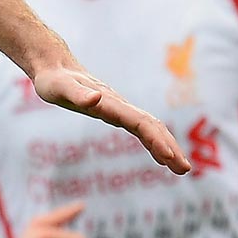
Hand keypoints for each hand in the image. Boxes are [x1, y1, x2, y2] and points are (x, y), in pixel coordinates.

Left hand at [32, 63, 189, 173]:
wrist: (55, 67)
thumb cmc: (53, 81)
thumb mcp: (60, 89)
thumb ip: (77, 95)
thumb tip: (96, 99)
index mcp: (110, 103)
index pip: (140, 123)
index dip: (155, 140)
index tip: (169, 157)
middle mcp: (119, 105)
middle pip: (152, 126)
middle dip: (169, 147)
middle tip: (184, 170)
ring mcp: (119, 109)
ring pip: (151, 128)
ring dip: (167, 147)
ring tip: (181, 169)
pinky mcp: (115, 112)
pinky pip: (141, 128)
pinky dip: (154, 142)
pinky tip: (161, 156)